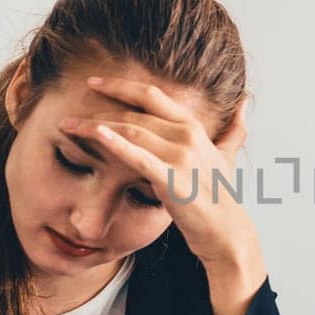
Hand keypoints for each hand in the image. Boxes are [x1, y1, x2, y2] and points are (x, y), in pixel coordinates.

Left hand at [63, 76, 264, 314]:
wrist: (227, 232)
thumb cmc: (221, 196)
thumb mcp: (227, 156)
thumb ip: (233, 129)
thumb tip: (245, 101)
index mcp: (194, 127)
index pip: (152, 95)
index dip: (121, 85)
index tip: (94, 82)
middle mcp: (187, 135)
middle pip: (135, 113)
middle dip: (98, 110)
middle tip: (70, 113)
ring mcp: (180, 156)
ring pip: (130, 130)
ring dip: (95, 126)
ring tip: (69, 126)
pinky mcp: (171, 178)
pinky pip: (138, 156)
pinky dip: (115, 142)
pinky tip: (96, 134)